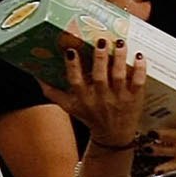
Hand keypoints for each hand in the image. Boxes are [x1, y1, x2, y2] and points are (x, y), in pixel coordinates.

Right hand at [40, 36, 150, 156]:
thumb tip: (35, 74)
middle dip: (100, 58)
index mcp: (83, 98)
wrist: (113, 136)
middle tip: (101, 40)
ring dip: (120, 58)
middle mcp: (101, 98)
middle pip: (99, 76)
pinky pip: (139, 82)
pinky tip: (139, 56)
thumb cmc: (90, 116)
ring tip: (120, 42)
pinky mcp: (135, 98)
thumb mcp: (69, 106)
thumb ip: (52, 91)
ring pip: (119, 76)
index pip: (75, 81)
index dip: (73, 66)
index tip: (72, 50)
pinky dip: (140, 69)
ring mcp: (119, 98)